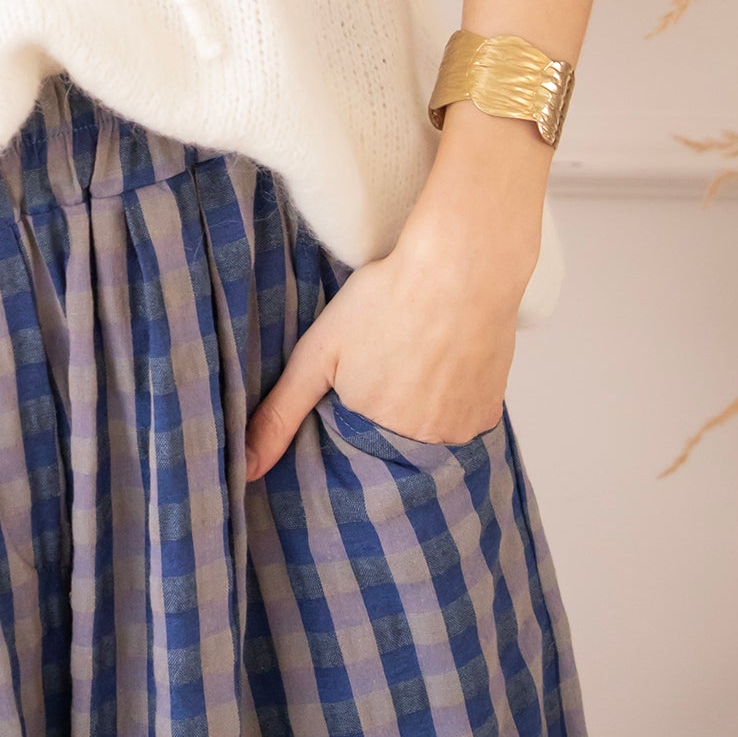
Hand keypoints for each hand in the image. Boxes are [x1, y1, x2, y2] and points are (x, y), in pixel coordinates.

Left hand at [241, 191, 531, 483]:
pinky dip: (453, 399)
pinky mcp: (490, 412)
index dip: (352, 413)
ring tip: (416, 361)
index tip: (357, 383)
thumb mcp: (318, 353)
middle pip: (394, 442)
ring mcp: (461, 431)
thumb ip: (281, 413)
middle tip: (390, 363)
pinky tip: (445, 363)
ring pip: (430, 432)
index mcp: (375, 433)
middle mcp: (422, 444)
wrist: (462, 266)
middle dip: (387, 413)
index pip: (354, 447)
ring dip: (421, 409)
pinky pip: (463, 419)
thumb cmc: (386, 300)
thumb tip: (247, 470)